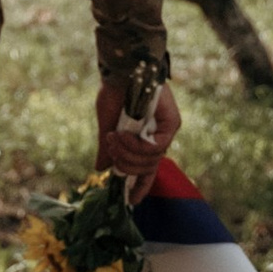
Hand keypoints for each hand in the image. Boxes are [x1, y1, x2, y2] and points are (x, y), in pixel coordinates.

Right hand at [94, 76, 179, 199]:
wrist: (123, 70)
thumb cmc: (114, 93)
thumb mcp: (107, 125)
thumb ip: (108, 149)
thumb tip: (100, 169)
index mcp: (143, 140)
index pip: (146, 171)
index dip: (140, 187)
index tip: (131, 201)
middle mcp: (157, 138)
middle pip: (147, 169)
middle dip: (125, 164)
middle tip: (110, 148)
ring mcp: (166, 132)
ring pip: (151, 161)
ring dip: (127, 154)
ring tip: (113, 137)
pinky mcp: (172, 124)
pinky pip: (156, 148)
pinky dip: (137, 146)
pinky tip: (124, 134)